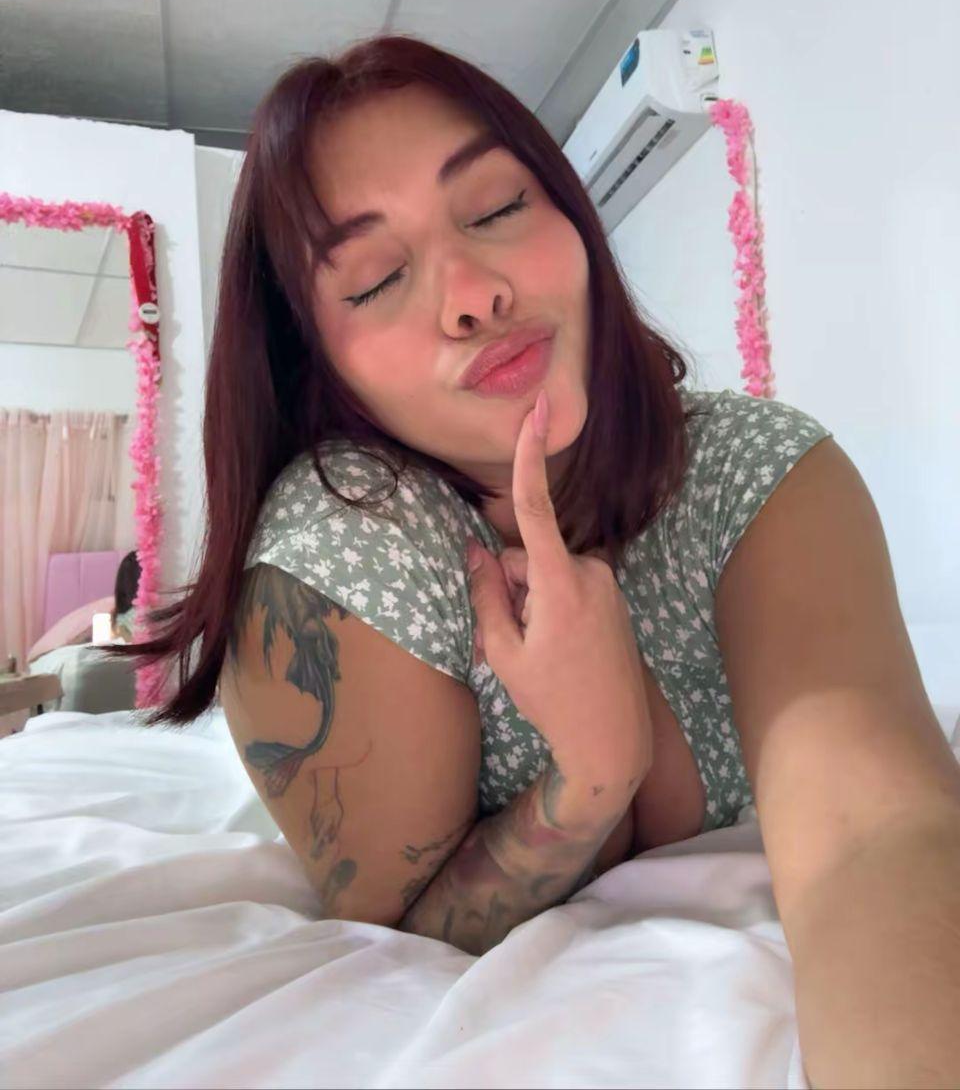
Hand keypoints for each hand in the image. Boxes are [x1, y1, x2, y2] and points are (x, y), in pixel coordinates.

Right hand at [465, 390, 652, 784]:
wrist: (614, 742)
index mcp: (561, 583)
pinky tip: (554, 654)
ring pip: (547, 576)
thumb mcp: (504, 653)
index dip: (531, 455)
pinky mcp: (614, 600)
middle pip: (528, 559)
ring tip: (534, 658)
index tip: (538, 408)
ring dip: (530, 604)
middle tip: (505, 647)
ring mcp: (607, 587)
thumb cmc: (554, 701)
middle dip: (509, 588)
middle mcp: (591, 573)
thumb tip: (474, 552)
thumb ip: (486, 595)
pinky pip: (568, 589)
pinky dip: (550, 611)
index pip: (536, 508)